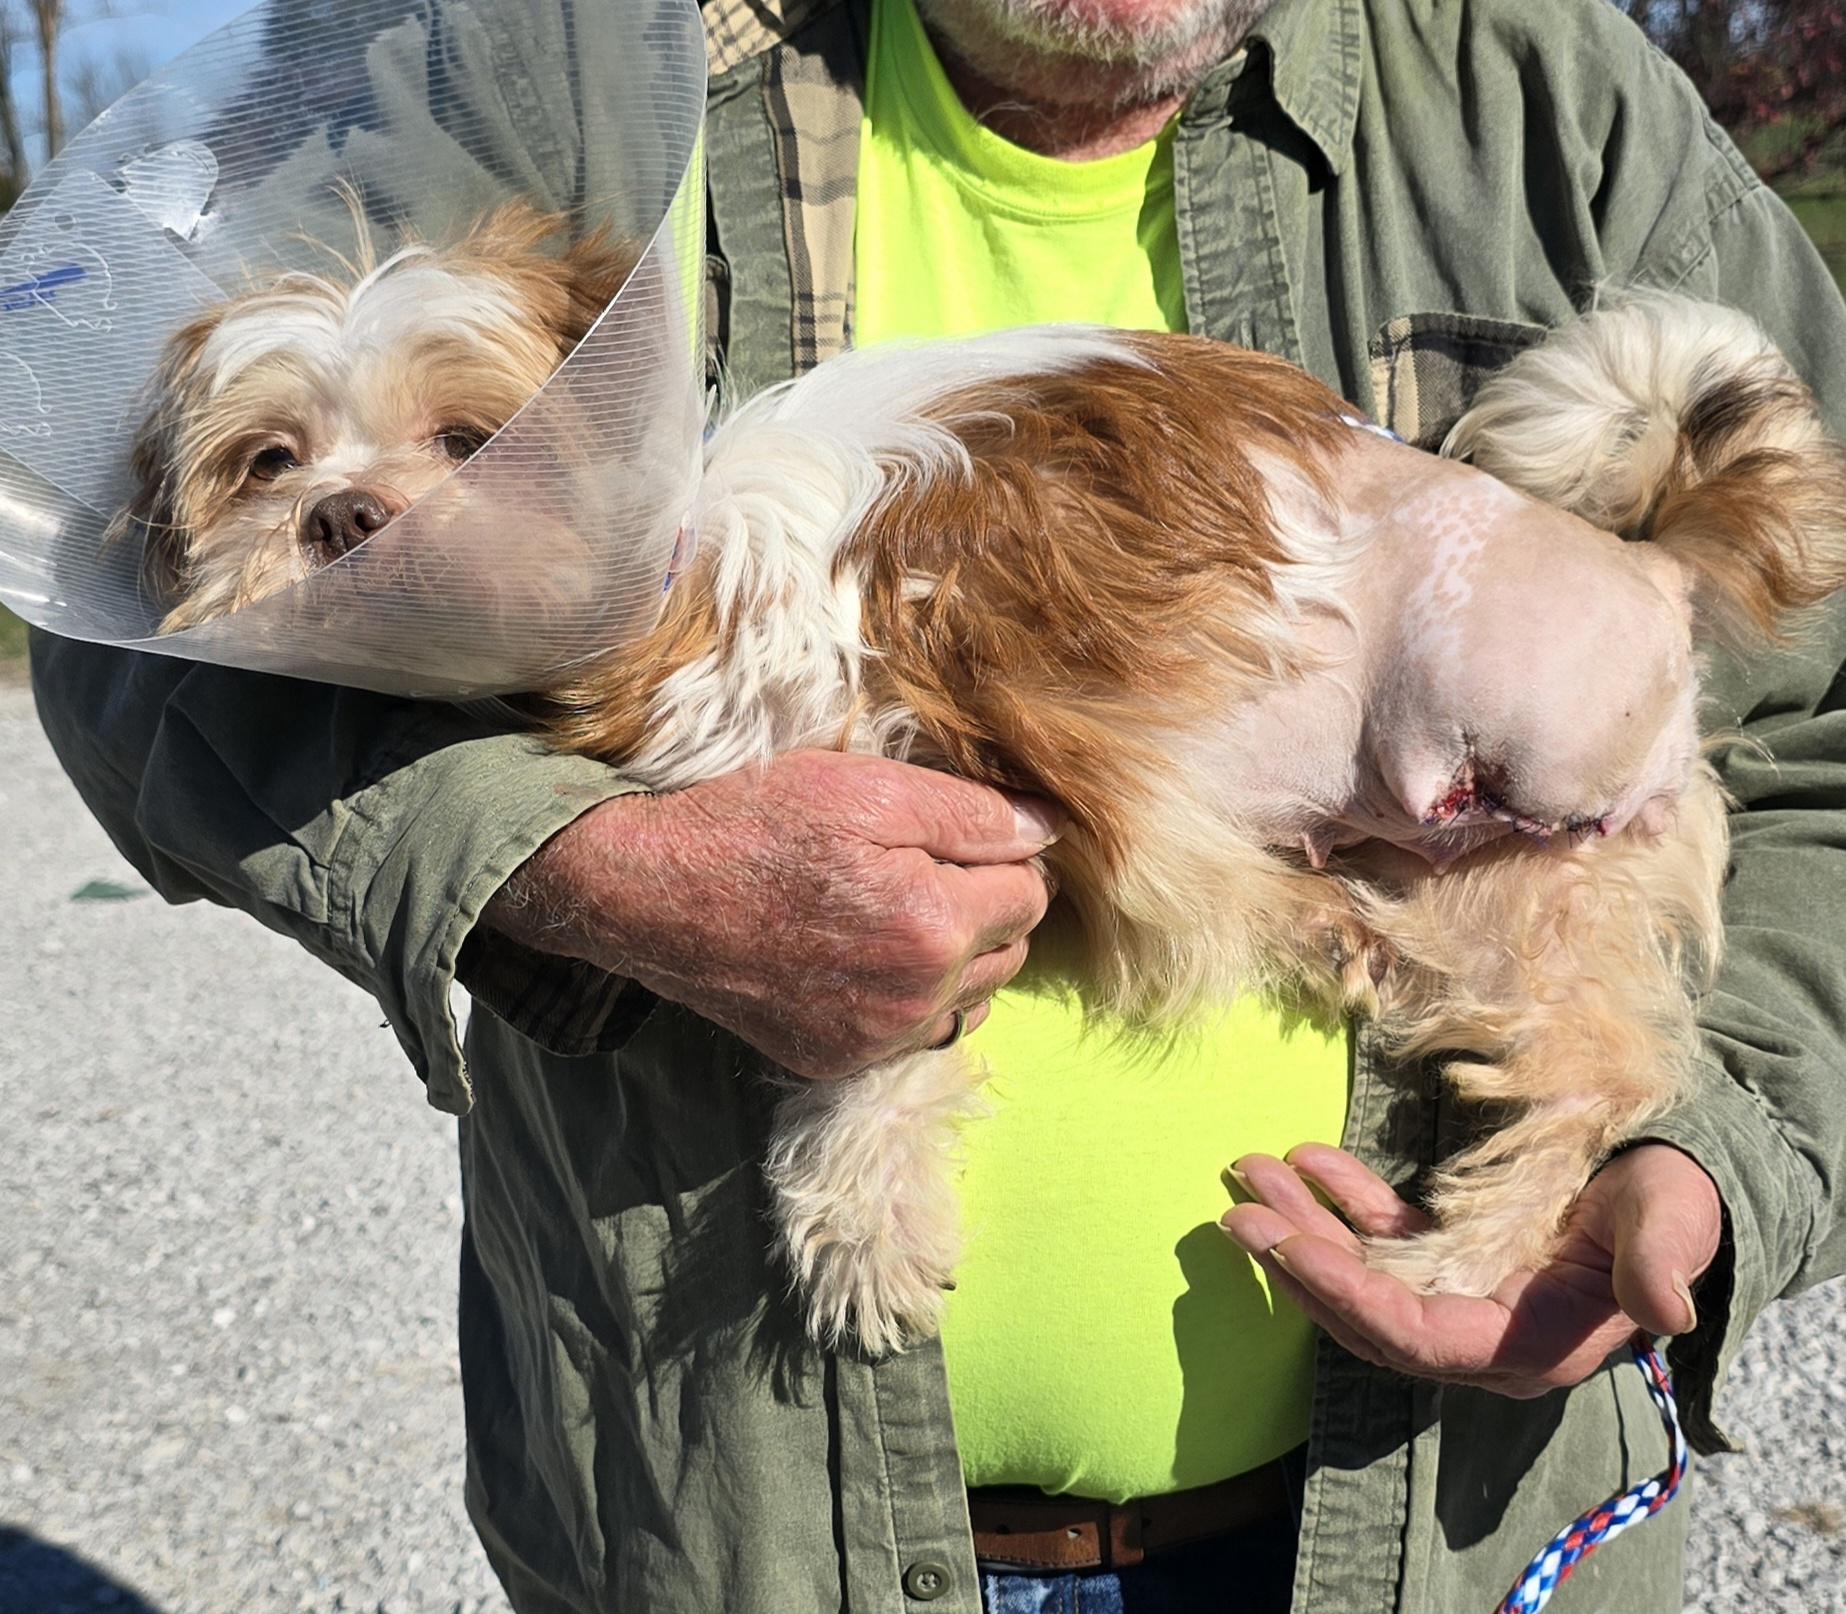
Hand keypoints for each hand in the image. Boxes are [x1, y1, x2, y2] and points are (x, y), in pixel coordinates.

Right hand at [483, 750, 1058, 1076]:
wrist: (650, 895)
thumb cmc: (755, 826)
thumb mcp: (867, 789)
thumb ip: (972, 813)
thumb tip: (1049, 828)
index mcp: (934, 927)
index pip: (1031, 894)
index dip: (1002, 855)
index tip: (954, 834)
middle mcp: (916, 1001)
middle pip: (1011, 952)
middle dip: (986, 907)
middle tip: (921, 865)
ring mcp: (876, 1042)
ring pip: (972, 999)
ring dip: (957, 958)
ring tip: (896, 908)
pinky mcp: (839, 1061)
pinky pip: (918, 1034)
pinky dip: (912, 997)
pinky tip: (864, 954)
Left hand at [1221, 1142, 1721, 1397]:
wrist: (1678, 1183)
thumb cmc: (1675, 1202)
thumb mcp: (1672, 1224)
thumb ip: (1658, 1263)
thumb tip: (1667, 1312)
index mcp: (1530, 1343)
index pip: (1416, 1338)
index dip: (1346, 1297)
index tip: (1282, 1249)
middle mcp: (1482, 1334)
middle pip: (1368, 1314)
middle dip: (1299, 1266)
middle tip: (1237, 1214)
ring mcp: (1461, 1296)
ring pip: (1362, 1275)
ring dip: (1303, 1229)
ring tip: (1248, 1175)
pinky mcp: (1454, 1256)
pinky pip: (1384, 1238)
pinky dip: (1342, 1201)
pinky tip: (1306, 1159)